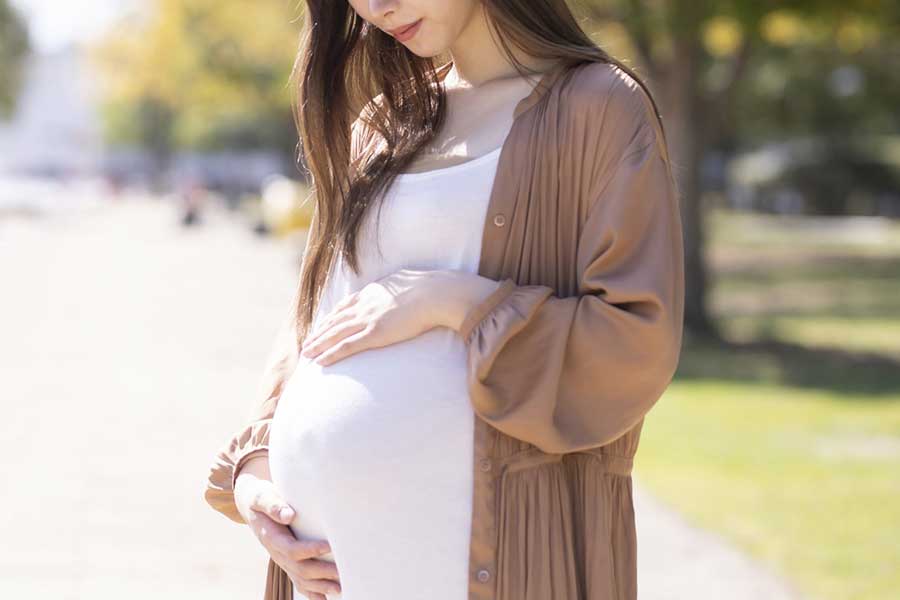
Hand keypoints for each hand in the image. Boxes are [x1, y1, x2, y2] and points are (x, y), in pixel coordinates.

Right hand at [235, 457, 340, 598]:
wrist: (253, 505)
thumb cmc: (261, 497)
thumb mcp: (262, 496)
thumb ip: (273, 504)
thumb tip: (288, 515)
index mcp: (271, 537)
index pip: (291, 549)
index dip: (309, 550)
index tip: (328, 546)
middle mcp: (277, 553)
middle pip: (299, 568)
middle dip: (321, 573)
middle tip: (341, 573)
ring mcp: (282, 559)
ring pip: (300, 578)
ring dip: (319, 586)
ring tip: (339, 589)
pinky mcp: (288, 561)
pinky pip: (298, 580)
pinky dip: (311, 592)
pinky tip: (324, 599)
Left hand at [299, 268, 447, 365]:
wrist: (434, 294)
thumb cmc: (429, 289)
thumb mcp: (407, 282)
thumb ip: (398, 287)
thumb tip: (403, 287)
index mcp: (372, 292)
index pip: (346, 306)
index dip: (332, 317)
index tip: (323, 325)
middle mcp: (365, 305)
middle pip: (335, 321)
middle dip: (320, 333)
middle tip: (307, 343)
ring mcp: (368, 320)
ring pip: (335, 334)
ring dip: (318, 345)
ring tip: (307, 354)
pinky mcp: (374, 334)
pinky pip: (346, 347)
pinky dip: (331, 354)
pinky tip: (320, 362)